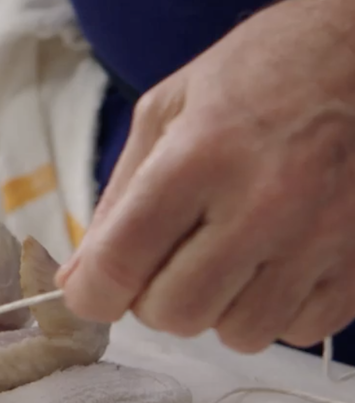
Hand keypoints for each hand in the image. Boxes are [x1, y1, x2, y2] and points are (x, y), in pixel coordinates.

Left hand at [56, 0, 354, 353]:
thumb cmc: (267, 68)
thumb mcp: (169, 108)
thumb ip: (117, 198)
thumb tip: (79, 277)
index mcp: (200, 157)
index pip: (121, 263)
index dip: (90, 293)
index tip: (91, 290)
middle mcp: (264, 205)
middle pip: (176, 313)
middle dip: (154, 299)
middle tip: (165, 260)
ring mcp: (322, 240)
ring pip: (239, 334)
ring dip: (218, 307)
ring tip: (227, 253)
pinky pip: (300, 330)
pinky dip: (276, 309)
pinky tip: (276, 259)